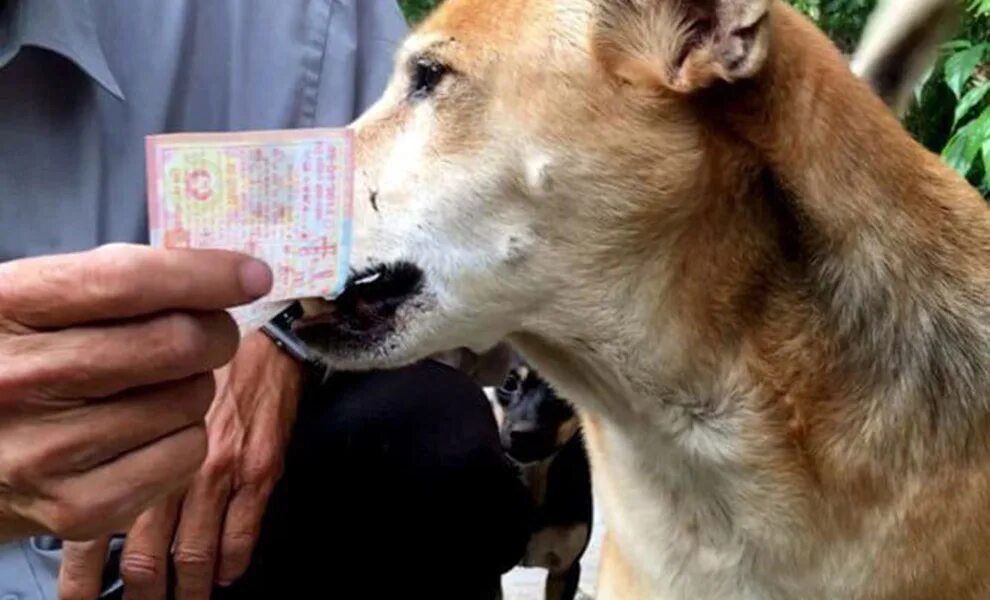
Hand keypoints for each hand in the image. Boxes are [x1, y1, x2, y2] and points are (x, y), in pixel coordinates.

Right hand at [0, 244, 271, 541]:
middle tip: (209, 335)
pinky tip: (147, 433)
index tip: (254, 275)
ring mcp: (45, 450)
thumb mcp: (34, 303)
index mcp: (7, 307)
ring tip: (155, 389)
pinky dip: (186, 438)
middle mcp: (18, 377)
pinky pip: (185, 455)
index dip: (206, 276)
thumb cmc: (13, 365)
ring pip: (190, 399)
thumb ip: (113, 282)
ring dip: (195, 387)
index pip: (127, 281)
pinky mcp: (76, 509)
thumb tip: (222, 279)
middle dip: (217, 333)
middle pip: (176, 342)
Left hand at [59, 332, 302, 599]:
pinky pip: (242, 534)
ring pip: (194, 554)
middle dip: (142, 593)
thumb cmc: (204, 364)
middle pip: (145, 555)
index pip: (97, 528)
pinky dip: (233, 563)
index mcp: (133, 448)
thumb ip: (120, 441)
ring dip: (189, 589)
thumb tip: (95, 488)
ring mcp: (218, 473)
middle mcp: (169, 464)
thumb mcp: (146, 391)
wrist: (267, 340)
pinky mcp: (259, 472)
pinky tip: (228, 574)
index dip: (85, 577)